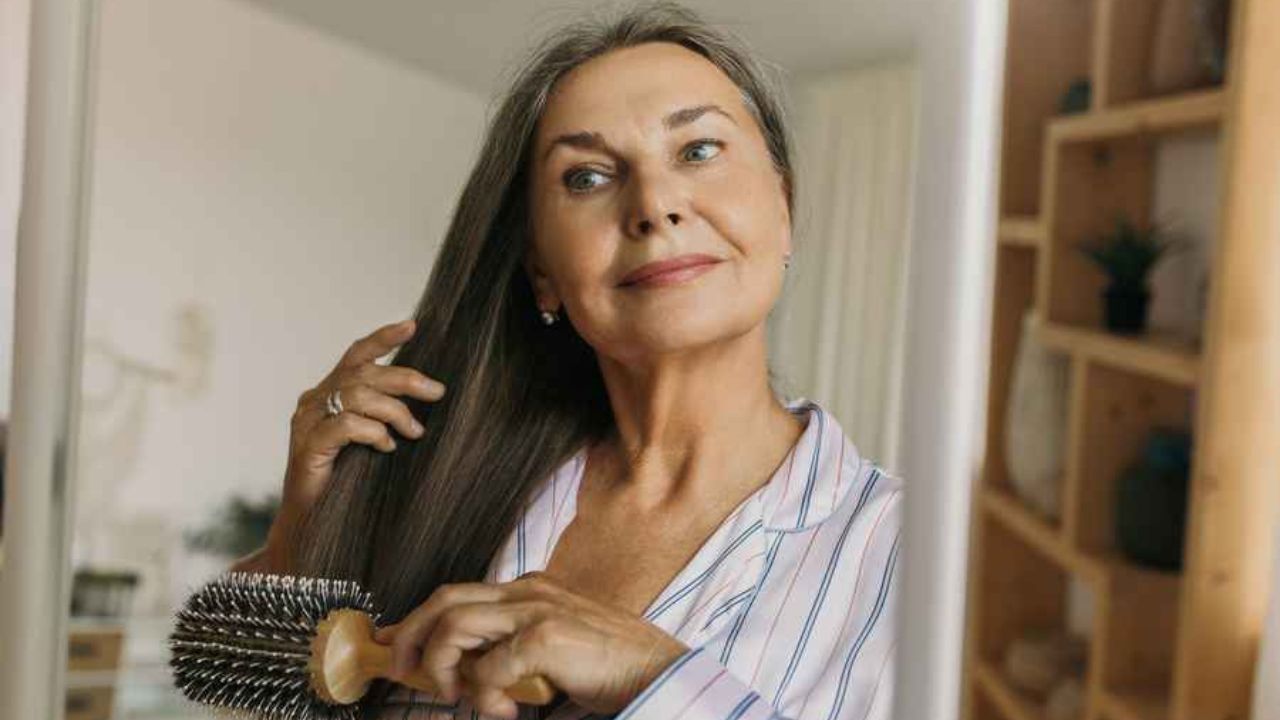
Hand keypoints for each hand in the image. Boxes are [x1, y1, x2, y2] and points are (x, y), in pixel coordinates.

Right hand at [265, 319, 445, 568]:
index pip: (355, 356)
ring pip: (356, 395)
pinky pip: (344, 426)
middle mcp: (313, 403)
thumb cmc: (346, 485)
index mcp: (327, 394)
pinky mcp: (306, 449)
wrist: (311, 527)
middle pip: (362, 373)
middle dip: (405, 379)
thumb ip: (385, 416)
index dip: (382, 339)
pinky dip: (372, 432)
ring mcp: (305, 424)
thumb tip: (429, 397)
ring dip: (394, 411)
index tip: (412, 326)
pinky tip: (387, 447)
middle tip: (437, 394)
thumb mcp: (371, 442)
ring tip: (414, 433)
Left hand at [372, 572, 689, 718]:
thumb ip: (511, 648)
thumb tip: (463, 671)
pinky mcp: (546, 638)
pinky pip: (488, 668)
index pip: (456, 594)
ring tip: (460, 698)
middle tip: (404, 673)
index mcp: (528, 589)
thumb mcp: (551, 647)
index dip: (414, 619)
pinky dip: (484, 696)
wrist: (658, 670)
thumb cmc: (608, 663)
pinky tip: (506, 713)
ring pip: (454, 627)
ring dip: (442, 668)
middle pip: (444, 600)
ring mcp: (537, 610)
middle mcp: (528, 591)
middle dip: (410, 636)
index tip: (388, 644)